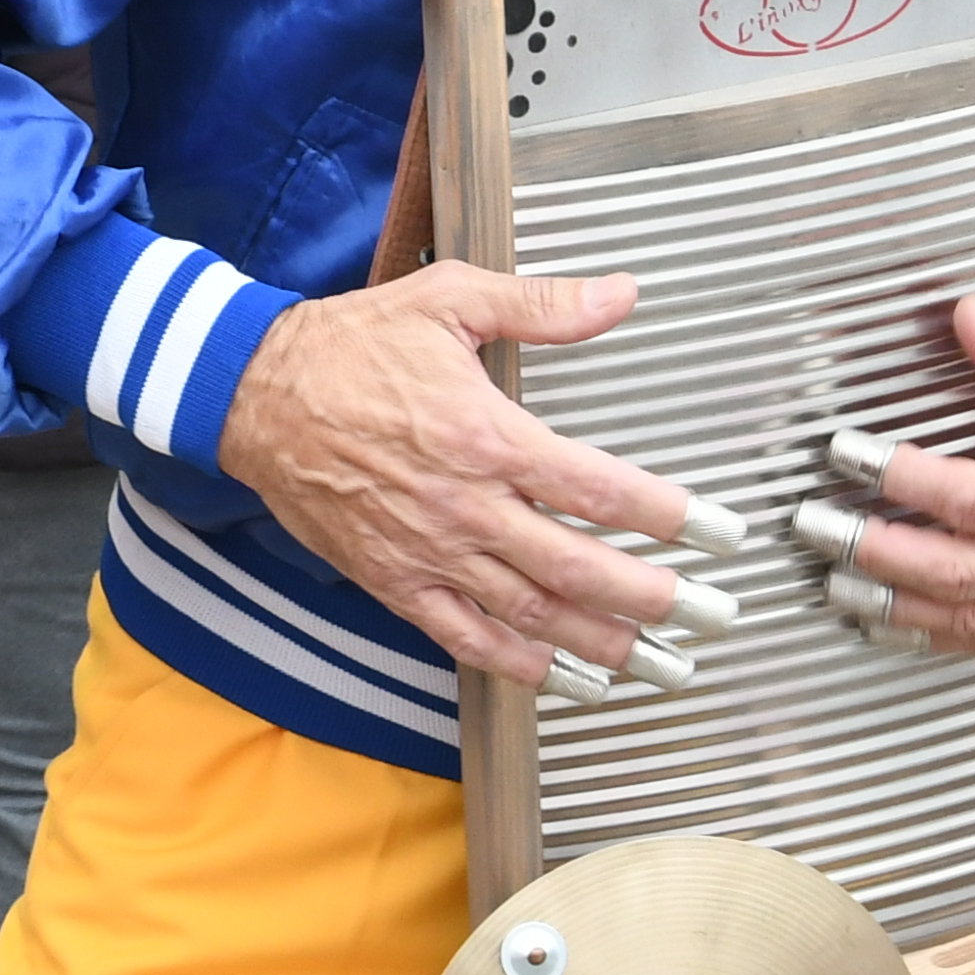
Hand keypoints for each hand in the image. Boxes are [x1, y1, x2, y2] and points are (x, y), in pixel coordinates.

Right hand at [214, 269, 696, 680]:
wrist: (254, 394)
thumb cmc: (351, 345)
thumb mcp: (448, 300)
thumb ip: (542, 305)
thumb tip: (619, 295)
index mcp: (487, 435)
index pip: (601, 489)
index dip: (671, 517)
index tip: (721, 535)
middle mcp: (465, 505)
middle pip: (579, 568)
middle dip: (656, 598)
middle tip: (713, 615)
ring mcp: (429, 552)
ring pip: (532, 614)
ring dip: (603, 645)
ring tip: (662, 663)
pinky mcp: (396, 581)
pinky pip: (466, 638)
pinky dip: (521, 664)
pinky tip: (567, 679)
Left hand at [831, 297, 974, 655]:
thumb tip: (970, 321)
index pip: (968, 498)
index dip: (898, 477)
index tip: (848, 453)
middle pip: (953, 570)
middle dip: (873, 550)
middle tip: (815, 527)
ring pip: (968, 618)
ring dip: (894, 607)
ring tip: (836, 584)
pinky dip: (938, 638)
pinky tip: (896, 624)